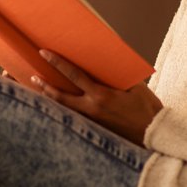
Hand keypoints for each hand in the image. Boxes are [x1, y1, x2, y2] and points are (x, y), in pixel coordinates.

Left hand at [30, 50, 162, 146]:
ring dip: (51, 99)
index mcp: (101, 95)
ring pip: (64, 109)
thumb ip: (118, 75)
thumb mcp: (135, 86)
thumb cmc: (147, 108)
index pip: (74, 75)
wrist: (154, 133)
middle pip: (61, 97)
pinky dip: (64, 110)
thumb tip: (105, 63)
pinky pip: (74, 117)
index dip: (58, 63)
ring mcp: (92, 121)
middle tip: (33, 76)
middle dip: (46, 85)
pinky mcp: (95, 129)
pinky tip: (58, 107)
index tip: (44, 53)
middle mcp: (92, 109)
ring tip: (40, 90)